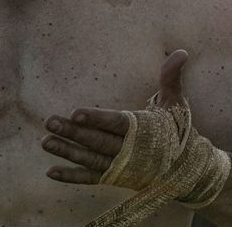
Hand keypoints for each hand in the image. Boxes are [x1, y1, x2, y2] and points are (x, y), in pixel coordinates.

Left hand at [41, 50, 188, 182]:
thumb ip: (171, 77)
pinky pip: (90, 178)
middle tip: (49, 122)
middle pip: (97, 141)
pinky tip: (50, 171)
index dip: (96, 119)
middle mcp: (129, 151)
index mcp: (143, 130)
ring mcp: (120, 167)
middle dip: (73, 133)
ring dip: (67, 152)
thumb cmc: (175, 129)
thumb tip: (182, 51)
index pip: (116, 123)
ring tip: (45, 142)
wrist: (186, 168)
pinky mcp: (114, 177)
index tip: (74, 113)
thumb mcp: (175, 102)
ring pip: (90, 160)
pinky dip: (72, 177)